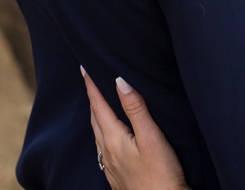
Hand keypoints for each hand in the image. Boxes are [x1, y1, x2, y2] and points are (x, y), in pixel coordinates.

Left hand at [83, 67, 190, 189]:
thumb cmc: (161, 175)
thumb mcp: (151, 137)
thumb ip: (136, 109)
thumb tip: (120, 81)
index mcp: (113, 139)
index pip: (98, 105)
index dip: (91, 85)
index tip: (84, 68)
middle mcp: (107, 152)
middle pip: (95, 118)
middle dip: (92, 98)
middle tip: (89, 79)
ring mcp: (111, 165)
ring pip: (98, 133)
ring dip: (96, 115)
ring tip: (97, 102)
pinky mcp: (117, 175)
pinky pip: (103, 147)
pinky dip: (103, 132)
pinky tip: (109, 135)